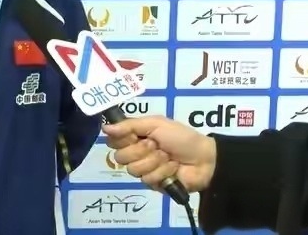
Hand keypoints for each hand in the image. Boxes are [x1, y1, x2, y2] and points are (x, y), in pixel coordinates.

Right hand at [102, 115, 216, 192]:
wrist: (203, 159)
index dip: (121, 138)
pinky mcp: (152, 183)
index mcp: (135, 136)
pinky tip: (173, 168)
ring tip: (167, 156)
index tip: (134, 135)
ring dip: (154, 161)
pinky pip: (147, 180)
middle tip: (156, 145)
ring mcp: (144, 169)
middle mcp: (136, 153)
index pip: (113, 140)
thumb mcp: (156, 124)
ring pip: (133, 169)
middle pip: (120, 156)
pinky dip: (163, 171)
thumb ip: (129, 125)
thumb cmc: (181, 137)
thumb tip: (104, 127)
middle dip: (140, 150)